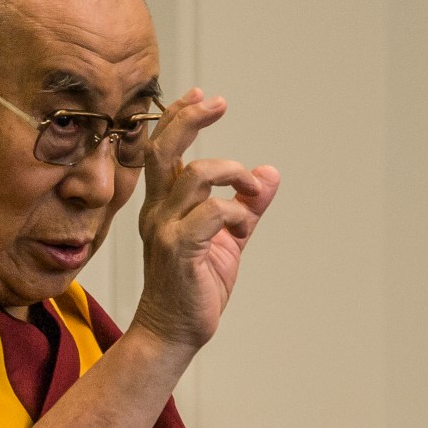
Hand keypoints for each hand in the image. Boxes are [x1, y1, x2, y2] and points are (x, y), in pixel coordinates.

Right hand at [132, 87, 279, 350]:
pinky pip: (211, 214)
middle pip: (164, 150)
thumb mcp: (228, 240)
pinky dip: (236, 213)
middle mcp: (157, 212)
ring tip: (250, 191)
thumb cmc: (194, 286)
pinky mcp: (179, 251)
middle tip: (219, 102)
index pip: (163, 149)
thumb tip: (269, 174)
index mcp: (163, 205)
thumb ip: (247, 206)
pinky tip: (242, 229)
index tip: (201, 94)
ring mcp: (165, 230)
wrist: (173, 333)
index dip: (179, 117)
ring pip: (195, 176)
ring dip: (233, 174)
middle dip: (191, 119)